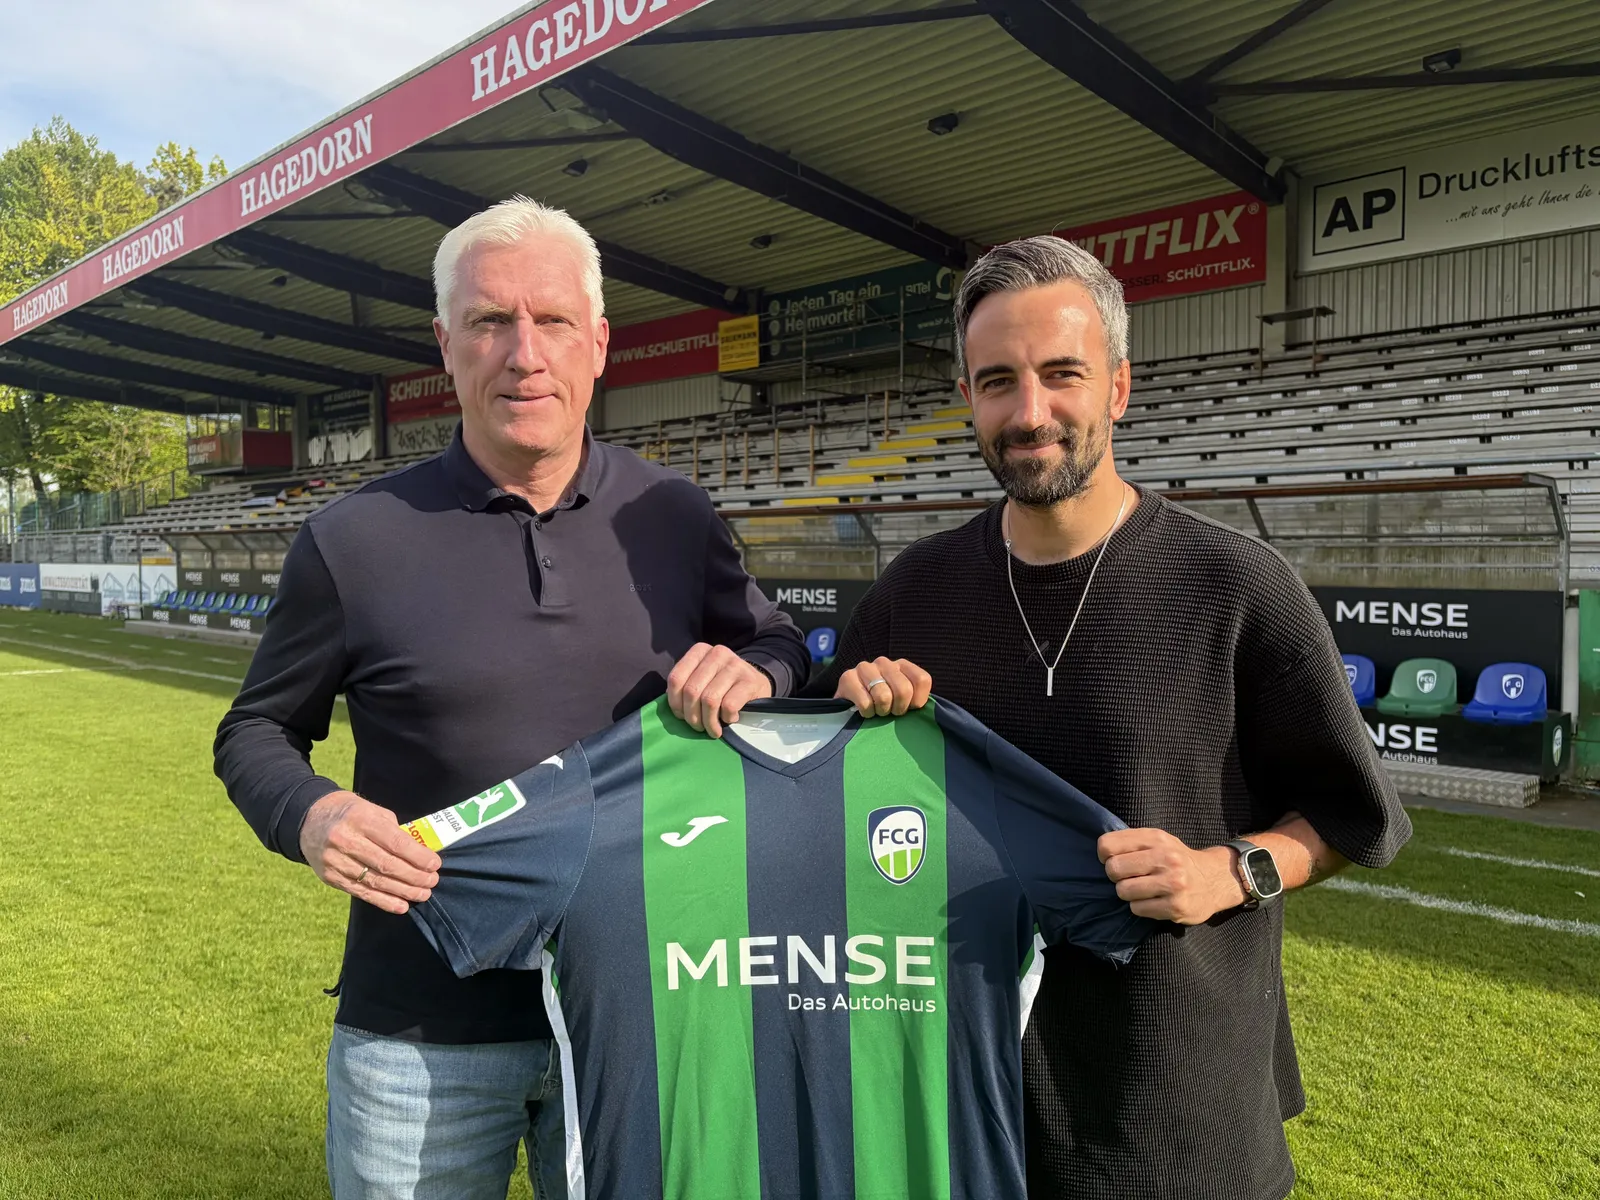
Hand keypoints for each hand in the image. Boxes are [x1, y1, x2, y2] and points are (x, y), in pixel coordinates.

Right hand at [300, 791, 441, 914]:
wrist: (310, 821)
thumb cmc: (351, 813)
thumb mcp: (372, 811)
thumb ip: (394, 830)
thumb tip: (420, 853)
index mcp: (361, 819)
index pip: (395, 842)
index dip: (417, 856)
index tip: (434, 864)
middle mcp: (346, 840)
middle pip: (387, 865)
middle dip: (414, 876)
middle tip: (432, 881)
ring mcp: (336, 861)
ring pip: (375, 881)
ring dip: (403, 891)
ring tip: (423, 894)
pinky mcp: (330, 877)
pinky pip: (361, 892)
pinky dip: (383, 901)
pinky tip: (401, 905)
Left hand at [667, 643, 772, 737]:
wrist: (757, 686)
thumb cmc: (723, 687)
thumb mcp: (702, 680)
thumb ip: (685, 686)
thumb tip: (674, 705)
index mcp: (700, 651)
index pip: (676, 679)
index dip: (675, 704)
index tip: (683, 716)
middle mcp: (717, 653)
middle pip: (692, 691)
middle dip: (692, 717)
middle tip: (699, 727)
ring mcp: (735, 665)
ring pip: (709, 700)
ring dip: (709, 722)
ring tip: (713, 730)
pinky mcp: (749, 681)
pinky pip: (728, 706)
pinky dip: (726, 718)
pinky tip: (730, 719)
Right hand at [834, 657, 932, 717]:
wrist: (850, 704)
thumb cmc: (883, 704)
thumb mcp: (904, 699)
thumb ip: (917, 699)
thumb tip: (930, 711)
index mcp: (902, 665)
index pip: (921, 680)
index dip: (917, 701)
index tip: (909, 708)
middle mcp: (884, 662)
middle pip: (903, 690)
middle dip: (898, 708)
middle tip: (891, 712)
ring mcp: (865, 667)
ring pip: (883, 696)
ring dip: (881, 711)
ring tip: (877, 710)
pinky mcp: (847, 677)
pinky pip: (865, 703)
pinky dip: (867, 713)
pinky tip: (864, 710)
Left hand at [1097, 827, 1246, 924]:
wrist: (1215, 880)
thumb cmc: (1178, 859)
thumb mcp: (1160, 840)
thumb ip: (1133, 842)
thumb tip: (1102, 851)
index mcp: (1156, 838)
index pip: (1108, 845)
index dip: (1104, 855)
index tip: (1113, 860)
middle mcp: (1165, 858)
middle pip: (1113, 869)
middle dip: (1116, 876)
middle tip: (1128, 878)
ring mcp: (1172, 883)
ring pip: (1123, 891)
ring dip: (1128, 893)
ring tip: (1142, 890)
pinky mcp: (1175, 907)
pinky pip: (1137, 909)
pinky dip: (1140, 907)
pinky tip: (1153, 901)